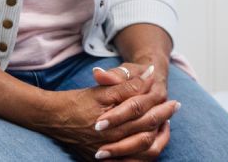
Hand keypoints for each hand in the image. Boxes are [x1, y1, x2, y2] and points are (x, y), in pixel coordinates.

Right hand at [31, 63, 177, 159]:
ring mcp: (107, 153)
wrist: (52, 118)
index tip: (173, 99)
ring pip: (142, 152)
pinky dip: (144, 154)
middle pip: (146, 133)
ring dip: (158, 139)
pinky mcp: (103, 159)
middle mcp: (110, 142)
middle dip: (163, 119)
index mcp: (111, 123)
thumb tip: (151, 75)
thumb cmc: (78, 101)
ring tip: (166, 126)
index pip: (144, 115)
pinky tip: (152, 142)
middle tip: (175, 108)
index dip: (160, 105)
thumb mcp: (103, 90)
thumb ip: (128, 85)